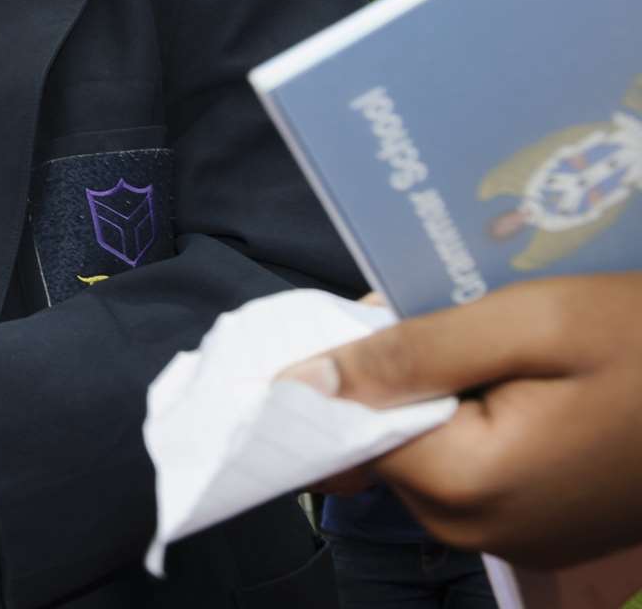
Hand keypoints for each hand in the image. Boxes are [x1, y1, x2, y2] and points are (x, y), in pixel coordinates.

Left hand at [277, 274, 641, 567]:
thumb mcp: (534, 322)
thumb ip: (412, 354)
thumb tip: (298, 382)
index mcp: (467, 486)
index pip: (348, 432)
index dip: (344, 370)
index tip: (363, 313)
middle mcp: (479, 530)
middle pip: (386, 443)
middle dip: (396, 375)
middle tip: (443, 308)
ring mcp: (516, 536)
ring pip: (428, 451)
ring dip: (439, 392)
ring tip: (495, 335)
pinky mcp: (546, 526)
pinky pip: (475, 466)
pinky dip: (478, 417)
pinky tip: (523, 374)